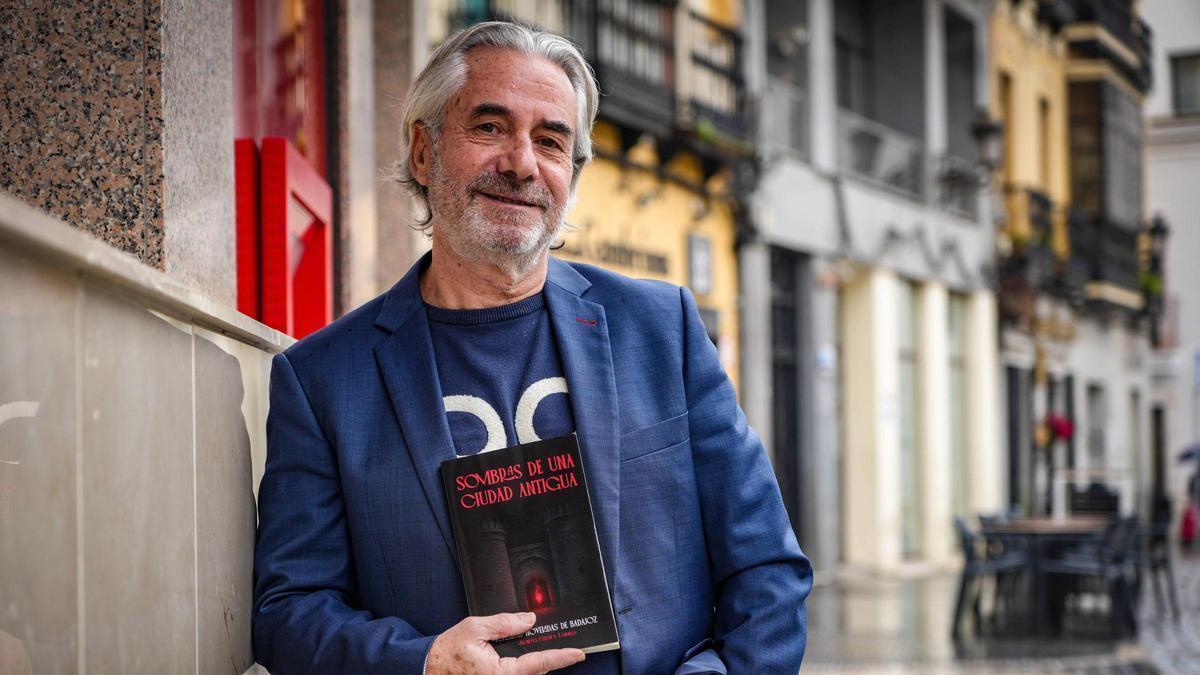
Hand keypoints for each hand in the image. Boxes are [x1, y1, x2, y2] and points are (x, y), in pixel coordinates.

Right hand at [425, 612, 585, 674]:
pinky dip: (525, 666)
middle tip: (568, 646)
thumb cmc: (447, 652)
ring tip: (549, 648)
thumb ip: (504, 623)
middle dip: (551, 657)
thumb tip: (529, 619)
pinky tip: (527, 654)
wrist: (428, 668)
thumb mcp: (474, 628)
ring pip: (528, 674)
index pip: (540, 662)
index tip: (579, 653)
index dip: (562, 656)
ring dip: (538, 661)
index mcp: (502, 673)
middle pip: (537, 670)